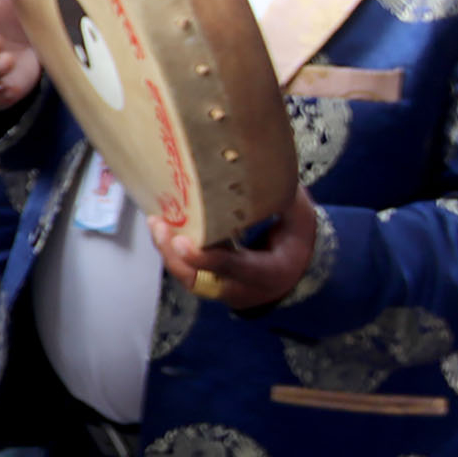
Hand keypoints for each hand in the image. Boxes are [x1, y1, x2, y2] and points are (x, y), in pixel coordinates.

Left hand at [152, 186, 318, 313]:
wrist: (293, 280)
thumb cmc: (297, 247)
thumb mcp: (302, 224)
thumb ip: (287, 201)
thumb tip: (272, 167)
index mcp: (265, 273)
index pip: (233, 268)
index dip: (206, 258)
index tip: (183, 242)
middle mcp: (238, 287)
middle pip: (198, 279)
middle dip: (175, 255)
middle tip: (160, 225)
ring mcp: (220, 288)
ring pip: (186, 277)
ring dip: (167, 251)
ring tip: (156, 222)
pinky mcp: (207, 282)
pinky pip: (185, 270)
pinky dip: (171, 250)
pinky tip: (162, 226)